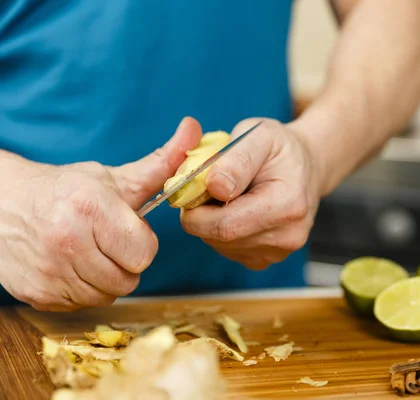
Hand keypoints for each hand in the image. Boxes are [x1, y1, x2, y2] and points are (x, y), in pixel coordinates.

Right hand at [0, 118, 199, 310]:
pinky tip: (71, 265)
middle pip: (128, 279)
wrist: (2, 203)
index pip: (144, 253)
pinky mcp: (38, 295)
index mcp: (91, 208)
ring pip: (107, 296)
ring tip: (90, 252)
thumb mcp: (114, 177)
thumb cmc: (66, 190)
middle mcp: (68, 242)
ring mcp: (50, 272)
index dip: (142, 243)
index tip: (129, 230)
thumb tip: (194, 128)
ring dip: (105, 278)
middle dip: (126, 262)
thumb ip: (162, 162)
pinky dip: (82, 290)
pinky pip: (81, 305)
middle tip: (109, 242)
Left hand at [180, 118, 322, 269]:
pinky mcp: (265, 258)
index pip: (225, 225)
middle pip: (219, 237)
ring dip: (211, 220)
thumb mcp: (260, 135)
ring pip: (219, 244)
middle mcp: (287, 236)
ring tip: (229, 194)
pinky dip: (221, 231)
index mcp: (288, 205)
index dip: (196, 209)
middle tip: (208, 186)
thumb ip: (238, 159)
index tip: (192, 186)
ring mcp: (277, 252)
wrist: (306, 166)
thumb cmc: (280, 148)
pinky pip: (227, 249)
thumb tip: (215, 186)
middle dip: (201, 213)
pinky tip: (236, 209)